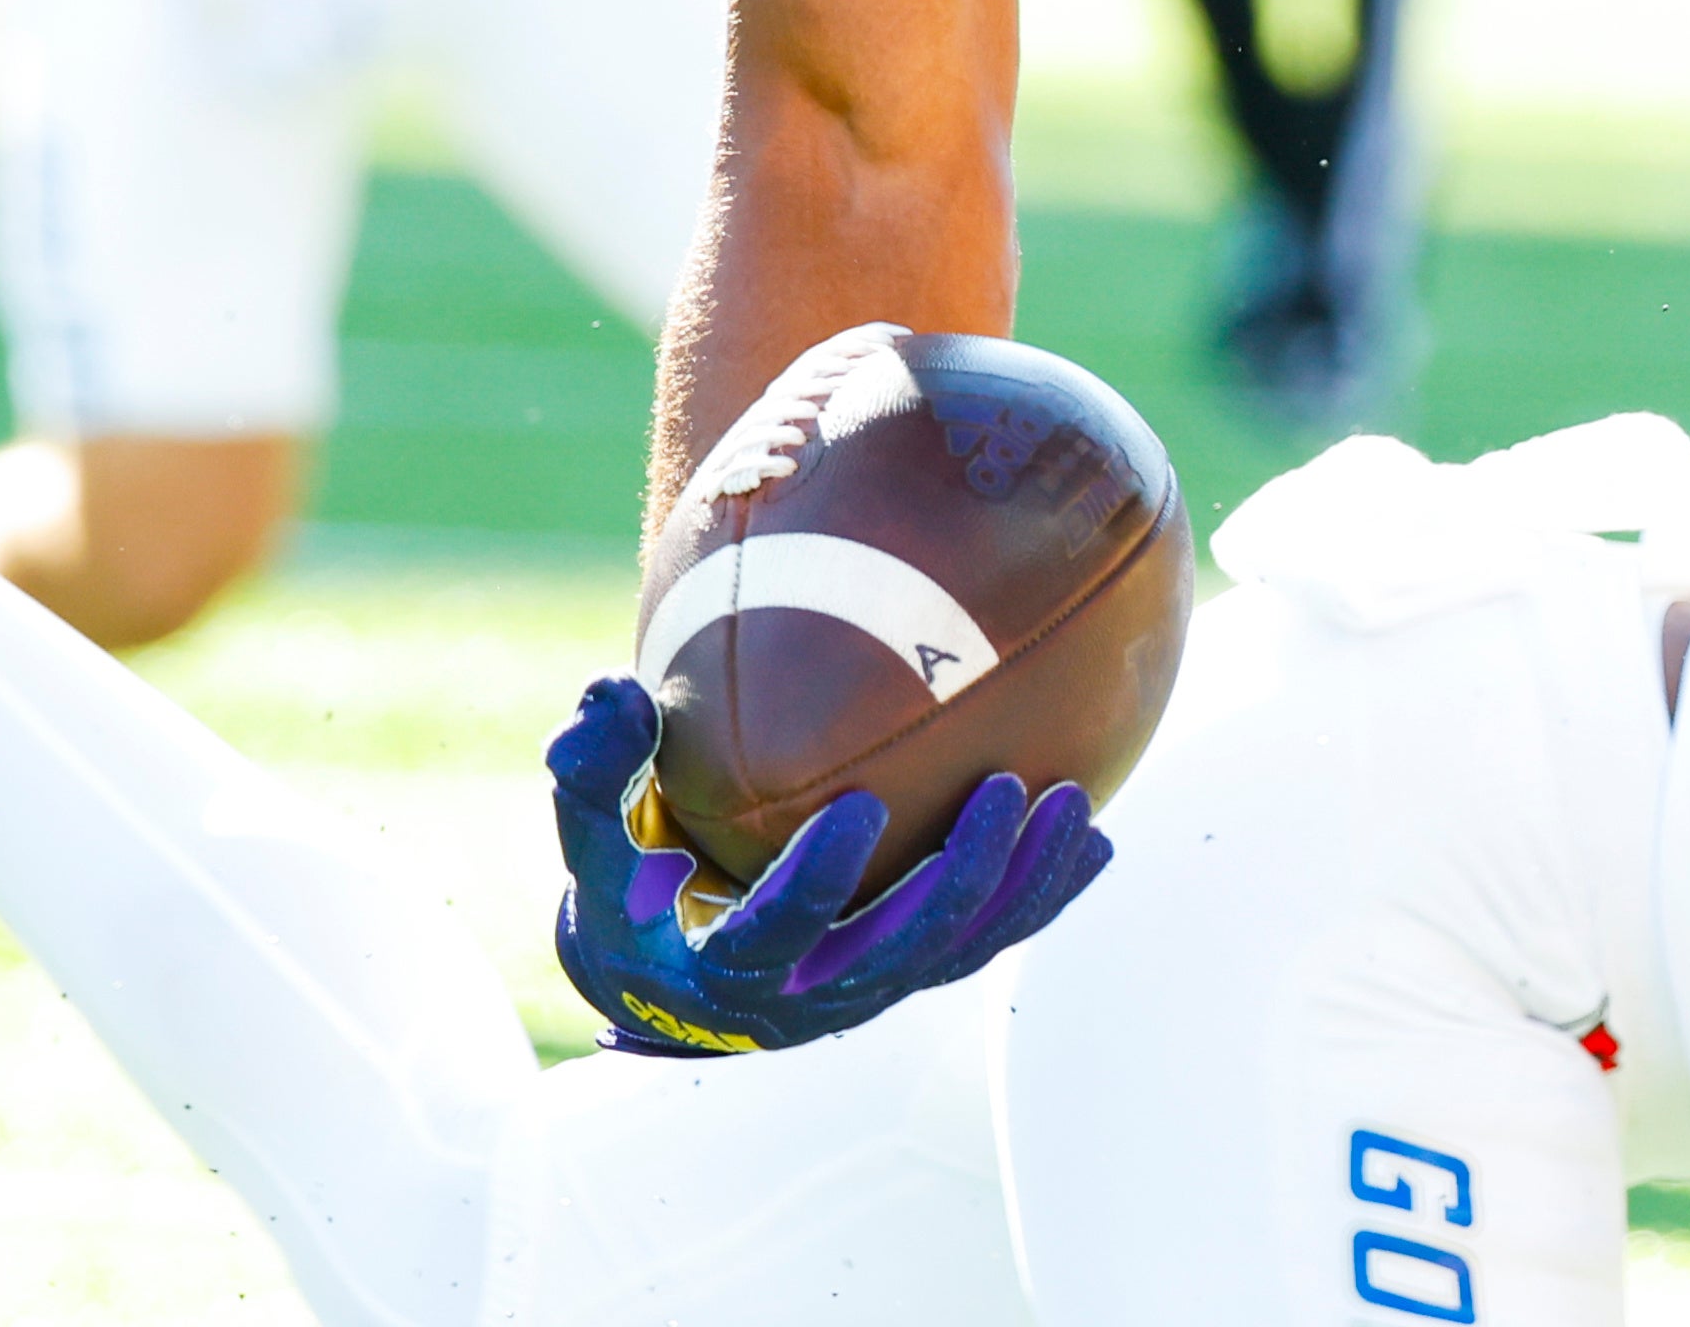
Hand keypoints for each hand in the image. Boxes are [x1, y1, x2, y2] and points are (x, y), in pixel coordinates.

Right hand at [541, 674, 1107, 1054]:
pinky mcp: (905, 978)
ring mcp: (865, 991)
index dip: (818, 883)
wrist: (664, 983)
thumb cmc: (625, 894)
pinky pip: (984, 943)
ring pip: (959, 953)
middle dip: (960, 879)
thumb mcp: (590, 844)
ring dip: (1022, 886)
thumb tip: (609, 691)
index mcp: (726, 970)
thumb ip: (590, 771)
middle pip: (899, 953)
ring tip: (1074, 805)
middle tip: (1005, 793)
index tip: (861, 808)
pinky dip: (1042, 896)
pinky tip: (1098, 839)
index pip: (777, 934)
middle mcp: (807, 997)